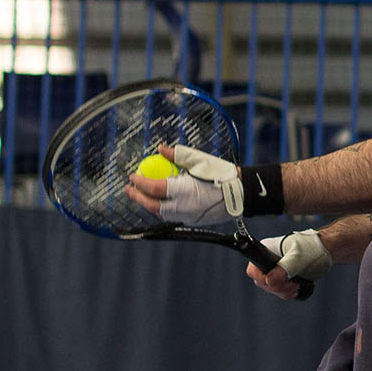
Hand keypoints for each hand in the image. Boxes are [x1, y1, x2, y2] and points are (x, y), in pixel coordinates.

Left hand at [124, 145, 242, 225]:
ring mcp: (188, 216)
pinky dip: (162, 208)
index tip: (132, 176)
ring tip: (141, 195)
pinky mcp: (193, 221)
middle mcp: (183, 206)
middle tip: (129, 189)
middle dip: (138, 198)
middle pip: (153, 206)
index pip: (155, 188)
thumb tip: (159, 149)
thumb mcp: (199, 160)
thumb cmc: (221, 173)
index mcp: (184, 190)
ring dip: (149, 205)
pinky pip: (172, 216)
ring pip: (161, 214)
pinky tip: (159, 201)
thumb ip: (177, 155)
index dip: (141, 182)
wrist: (242, 192)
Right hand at [249, 229, 330, 299]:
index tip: (275, 281)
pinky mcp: (284, 278)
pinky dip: (287, 293)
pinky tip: (296, 289)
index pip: (253, 269)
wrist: (324, 252)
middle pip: (262, 282)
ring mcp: (276, 270)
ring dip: (283, 291)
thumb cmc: (311, 248)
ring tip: (296, 285)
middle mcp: (268, 262)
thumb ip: (284, 269)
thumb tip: (270, 281)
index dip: (262, 278)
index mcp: (266, 251)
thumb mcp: (297, 258)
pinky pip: (280, 291)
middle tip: (291, 283)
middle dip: (277, 286)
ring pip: (271, 288)